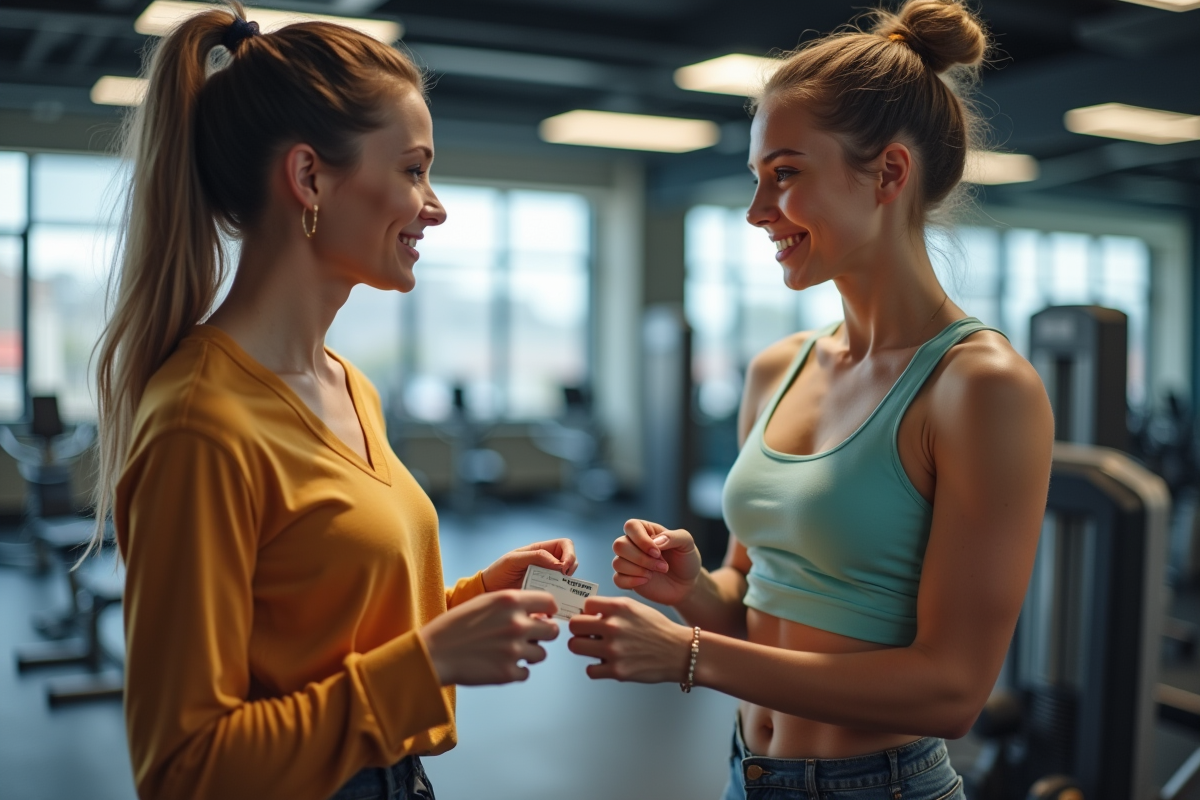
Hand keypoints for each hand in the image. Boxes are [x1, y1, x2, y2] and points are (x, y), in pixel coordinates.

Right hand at [420, 590, 559, 685]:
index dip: (549, 610)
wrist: (434, 653)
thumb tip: (537, 614)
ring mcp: (514, 650)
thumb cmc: (456, 626)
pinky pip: (526, 672)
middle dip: (543, 634)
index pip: (549, 602)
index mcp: (511, 602)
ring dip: (529, 653)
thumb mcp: (484, 602)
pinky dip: (516, 670)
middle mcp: (517, 624)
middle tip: (530, 637)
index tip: (544, 616)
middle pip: (552, 631)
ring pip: (541, 654)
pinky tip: (499, 664)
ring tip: (508, 651)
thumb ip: (512, 605)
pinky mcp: (508, 673)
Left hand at [481, 538, 577, 591]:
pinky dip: (562, 595)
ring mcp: (547, 577)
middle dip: (571, 567)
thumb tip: (558, 564)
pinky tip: (554, 600)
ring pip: (569, 577)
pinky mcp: (545, 591)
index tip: (564, 567)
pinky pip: (560, 592)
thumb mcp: (513, 560)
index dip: (570, 553)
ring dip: (568, 582)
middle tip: (563, 578)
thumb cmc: (499, 571)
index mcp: (541, 550)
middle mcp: (548, 562)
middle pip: (571, 560)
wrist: (489, 590)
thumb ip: (535, 557)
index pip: (566, 545)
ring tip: (558, 589)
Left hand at [567, 596, 693, 682]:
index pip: (585, 604)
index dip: (587, 612)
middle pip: (574, 625)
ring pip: (575, 646)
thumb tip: (586, 614)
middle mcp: (614, 626)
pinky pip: (590, 670)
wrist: (680, 652)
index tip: (592, 619)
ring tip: (595, 649)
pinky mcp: (617, 671)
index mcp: (618, 607)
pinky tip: (606, 664)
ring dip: (583, 648)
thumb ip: (611, 608)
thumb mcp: (635, 608)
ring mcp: (614, 650)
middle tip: (588, 635)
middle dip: (579, 630)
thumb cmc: (657, 629)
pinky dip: (595, 668)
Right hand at [611, 519, 701, 605]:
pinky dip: (631, 581)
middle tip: (662, 566)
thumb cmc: (686, 560)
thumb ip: (673, 537)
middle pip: (619, 545)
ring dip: (639, 570)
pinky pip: (617, 579)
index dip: (641, 539)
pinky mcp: (627, 579)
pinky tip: (646, 581)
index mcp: (645, 530)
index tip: (658, 552)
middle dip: (641, 558)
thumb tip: (655, 542)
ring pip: (617, 562)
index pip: (630, 526)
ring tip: (656, 573)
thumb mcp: (687, 543)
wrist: (687, 584)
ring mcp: (628, 562)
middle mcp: (633, 544)